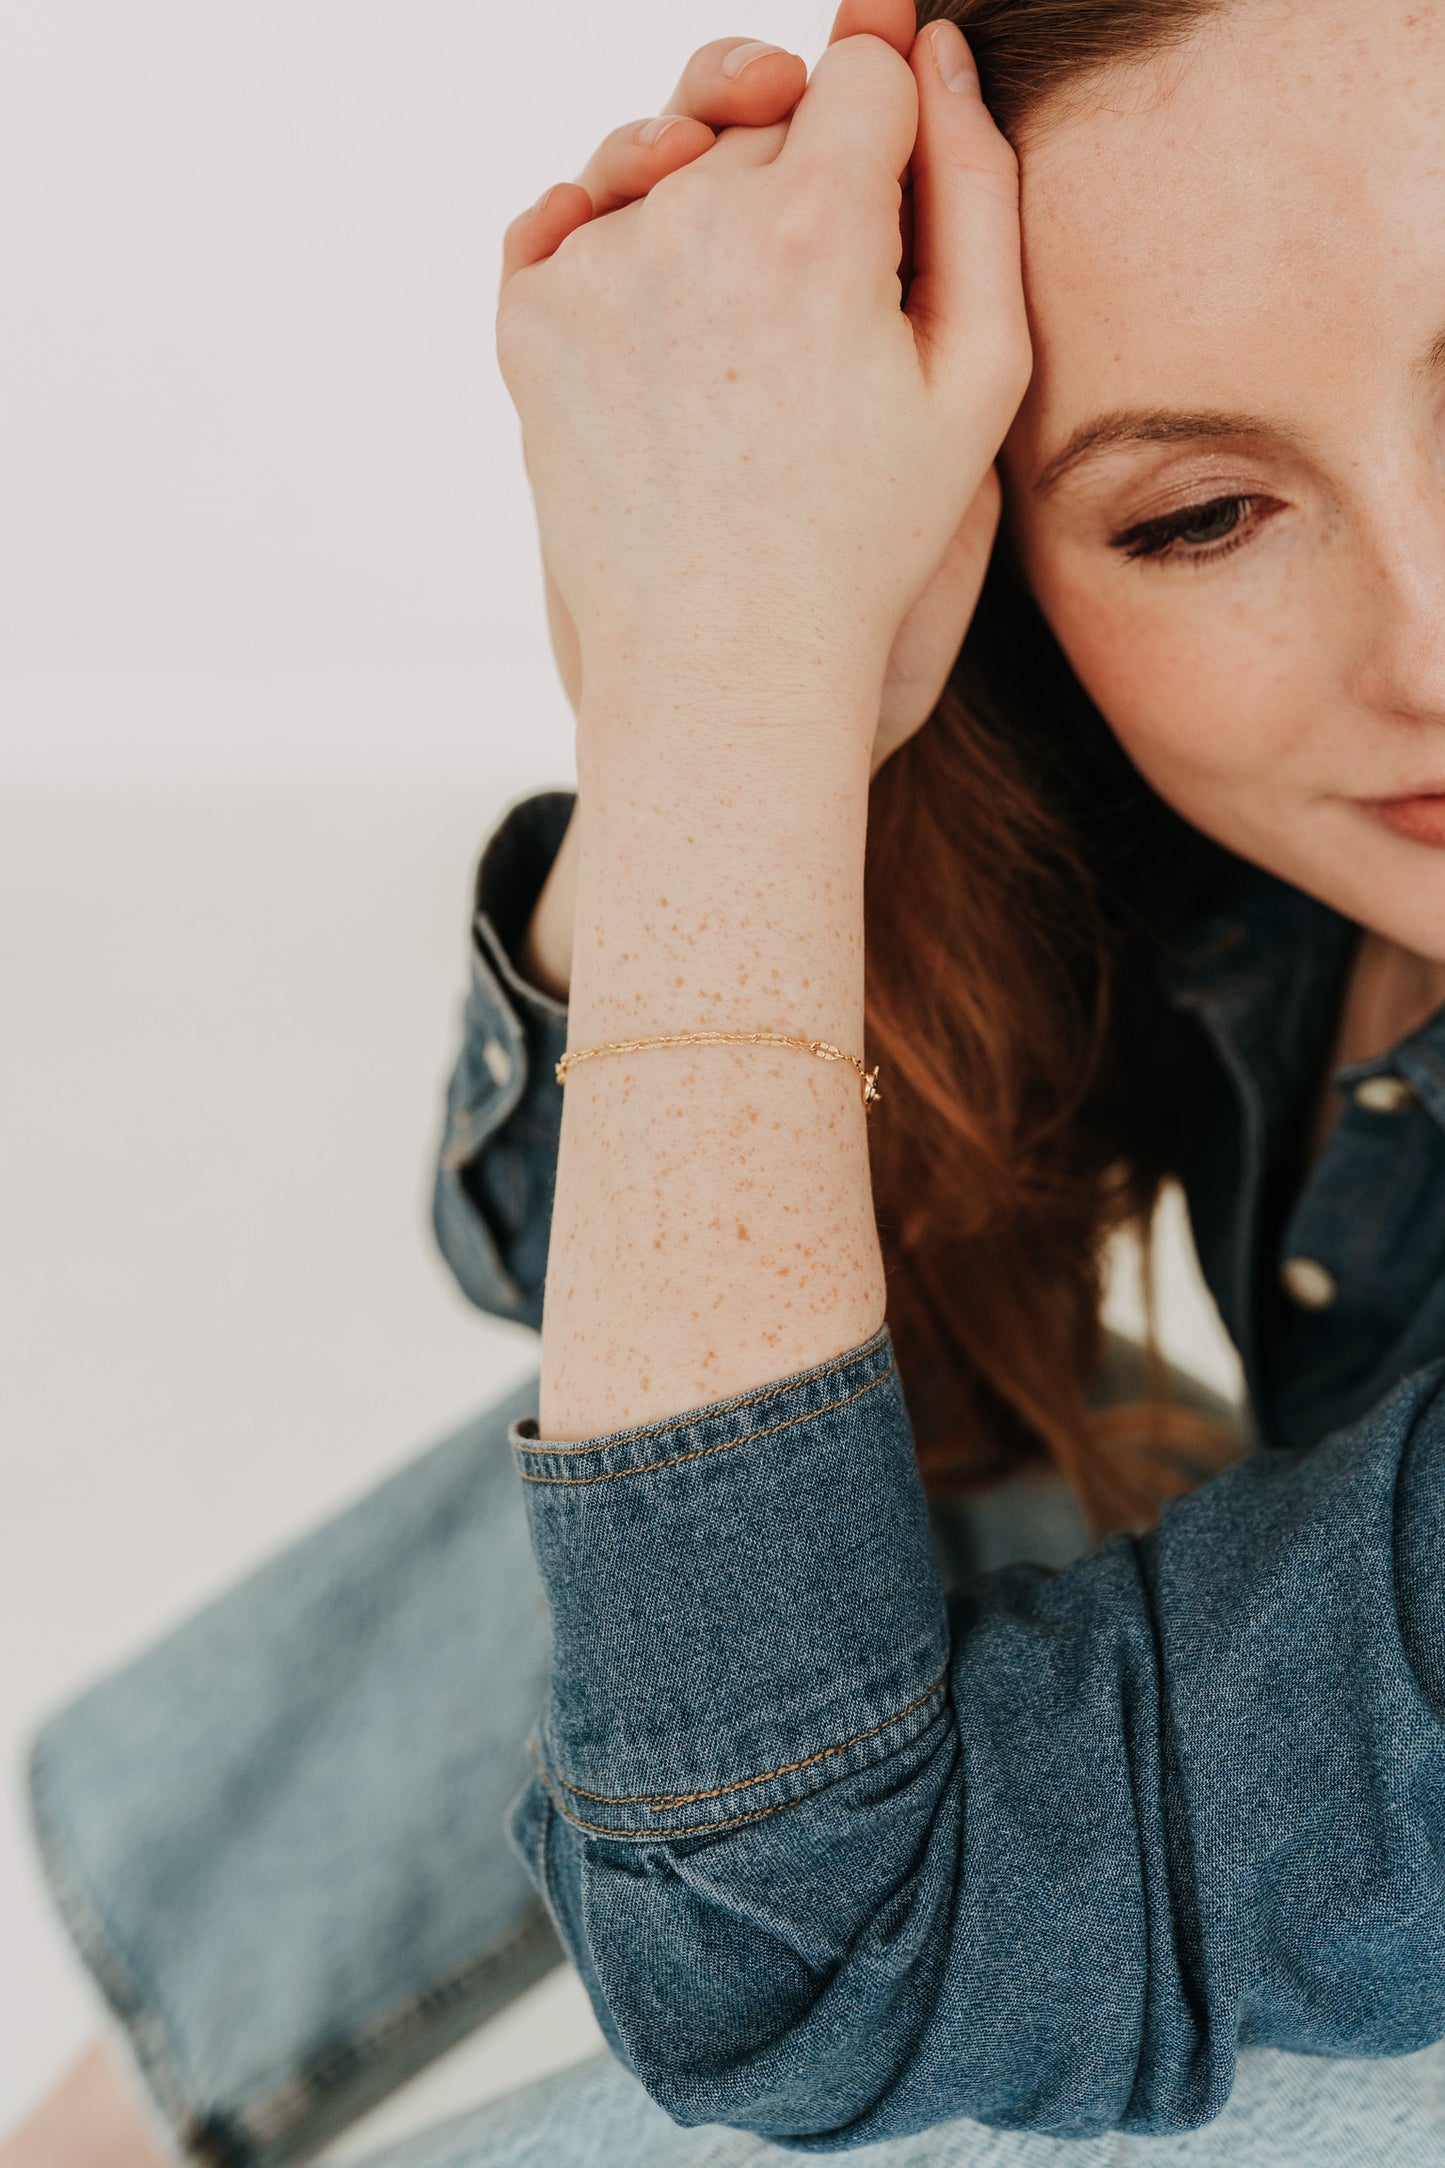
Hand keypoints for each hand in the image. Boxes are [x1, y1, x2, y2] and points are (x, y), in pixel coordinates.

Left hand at [497, 4, 1028, 764]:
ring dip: (706, 216)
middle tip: (824, 318)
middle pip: (761, 120)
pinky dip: (619, 253)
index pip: (862, 72)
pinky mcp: (528, 317)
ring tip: (747, 339)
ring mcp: (595, 269)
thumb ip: (976, 188)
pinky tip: (669, 331)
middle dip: (799, 184)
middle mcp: (689, 221)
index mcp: (814, 225)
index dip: (889, 131)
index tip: (889, 195)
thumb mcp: (977, 373)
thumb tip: (930, 50)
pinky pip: (574, 220)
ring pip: (668, 165)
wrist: (720, 659)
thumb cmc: (862, 536)